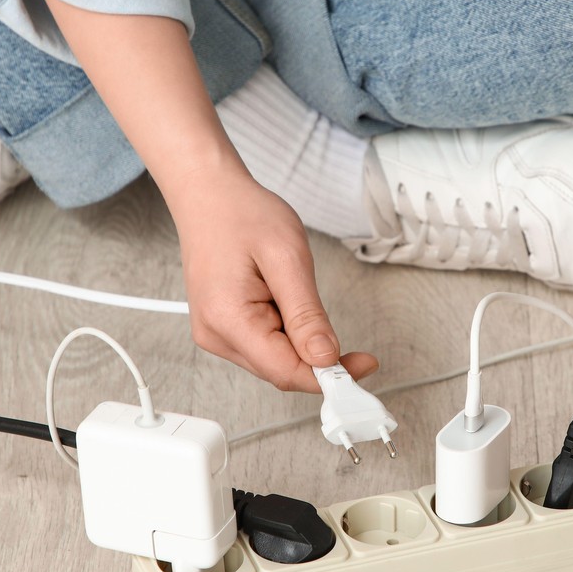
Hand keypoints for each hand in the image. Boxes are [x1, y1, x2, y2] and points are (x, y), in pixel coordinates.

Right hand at [173, 168, 377, 392]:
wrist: (209, 195)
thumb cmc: (241, 214)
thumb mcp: (287, 257)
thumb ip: (307, 314)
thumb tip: (326, 357)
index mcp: (228, 319)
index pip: (286, 372)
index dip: (329, 376)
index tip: (364, 368)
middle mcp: (216, 334)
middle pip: (282, 371)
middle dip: (320, 360)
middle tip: (356, 346)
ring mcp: (216, 334)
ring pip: (276, 361)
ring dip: (302, 341)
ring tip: (294, 290)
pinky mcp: (223, 328)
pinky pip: (266, 346)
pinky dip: (288, 333)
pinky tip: (283, 298)